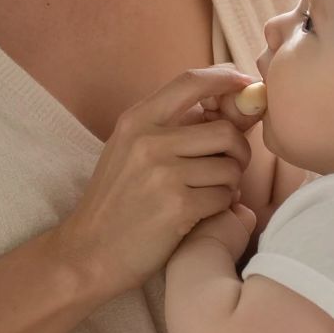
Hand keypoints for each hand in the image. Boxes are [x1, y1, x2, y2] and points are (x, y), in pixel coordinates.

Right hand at [54, 66, 257, 296]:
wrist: (87, 253)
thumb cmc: (116, 203)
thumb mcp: (129, 151)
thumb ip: (171, 128)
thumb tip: (228, 110)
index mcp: (137, 121)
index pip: (191, 82)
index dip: (226, 79)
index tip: (246, 85)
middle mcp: (149, 141)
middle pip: (225, 130)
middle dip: (238, 151)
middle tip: (229, 167)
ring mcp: (163, 174)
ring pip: (230, 167)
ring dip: (229, 183)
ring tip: (208, 194)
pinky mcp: (178, 206)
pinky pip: (225, 197)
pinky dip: (221, 206)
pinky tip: (201, 213)